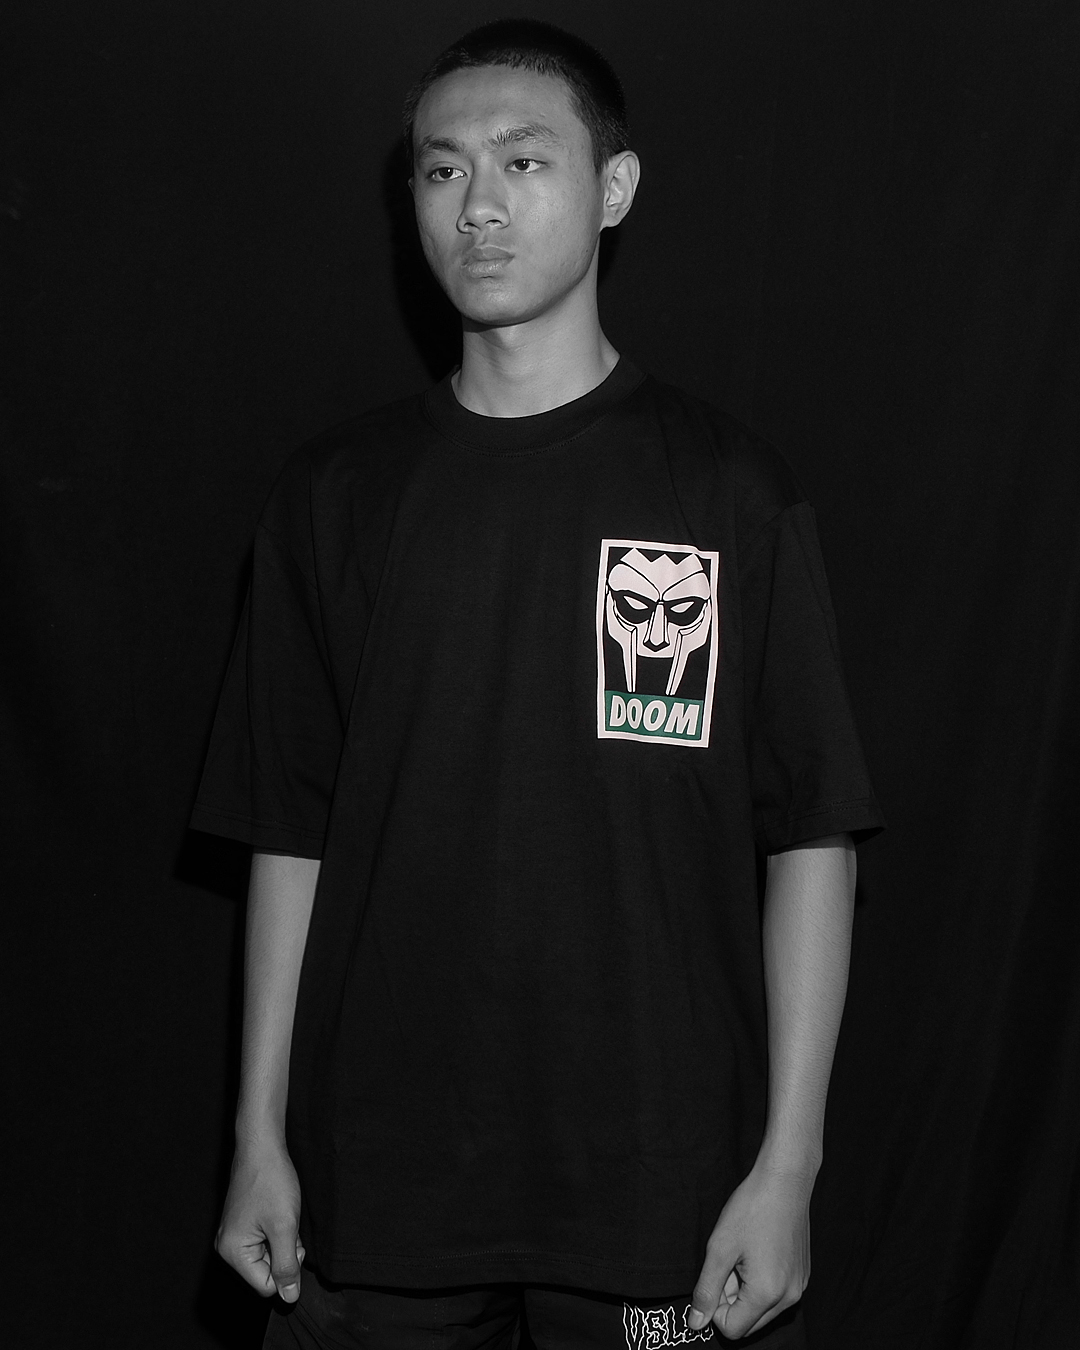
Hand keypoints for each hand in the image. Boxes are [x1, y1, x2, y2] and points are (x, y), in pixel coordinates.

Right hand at [215, 1140, 305, 1301]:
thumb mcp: (284, 1227)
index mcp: (232, 1253)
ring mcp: (233, 1234)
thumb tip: (289, 1298)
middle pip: (266, 1271)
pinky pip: (265, 1240)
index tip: (292, 1239)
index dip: (287, 1267)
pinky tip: (277, 1210)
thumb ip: (286, 1266)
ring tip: (281, 1213)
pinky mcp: (242, 1223)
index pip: (267, 1286)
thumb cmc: (271, 1181)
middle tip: (286, 1222)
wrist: (262, 1145)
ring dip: (282, 1239)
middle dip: (284, 1252)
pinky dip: (277, 1229)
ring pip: (268, 1255)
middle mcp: (227, 1247)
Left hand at [687, 1161, 812, 1338]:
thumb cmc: (752, 1208)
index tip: (715, 1275)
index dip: (715, 1306)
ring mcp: (799, 1286)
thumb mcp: (719, 1248)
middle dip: (731, 1300)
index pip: (731, 1329)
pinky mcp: (802, 1274)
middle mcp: (789, 1297)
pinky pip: (776, 1293)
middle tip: (729, 1262)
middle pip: (748, 1323)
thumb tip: (696, 1324)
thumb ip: (706, 1290)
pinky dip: (761, 1280)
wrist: (785, 1180)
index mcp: (768, 1294)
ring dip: (745, 1290)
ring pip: (761, 1309)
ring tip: (744, 1253)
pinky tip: (758, 1249)